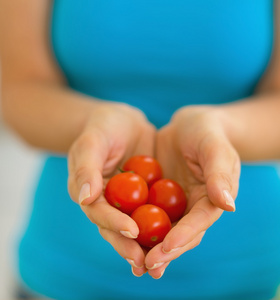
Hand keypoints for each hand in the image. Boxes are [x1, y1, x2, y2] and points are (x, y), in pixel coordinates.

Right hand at [67, 102, 154, 276]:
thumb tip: (86, 198)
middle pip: (116, 228)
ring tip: (160, 264)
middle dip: (130, 246)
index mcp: (89, 192)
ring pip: (135, 226)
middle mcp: (107, 203)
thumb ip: (86, 167)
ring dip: (146, 246)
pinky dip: (162, 228)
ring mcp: (126, 202)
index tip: (132, 231)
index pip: (99, 212)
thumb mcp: (93, 141)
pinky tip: (176, 238)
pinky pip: (153, 214)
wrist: (123, 122)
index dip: (114, 223)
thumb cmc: (103, 127)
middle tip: (146, 264)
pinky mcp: (144, 197)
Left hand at [145, 106, 240, 278]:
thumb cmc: (207, 132)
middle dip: (165, 251)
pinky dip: (136, 225)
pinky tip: (121, 235)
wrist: (189, 124)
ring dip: (148, 247)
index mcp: (212, 199)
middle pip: (180, 233)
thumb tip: (228, 206)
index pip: (200, 221)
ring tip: (134, 264)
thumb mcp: (215, 147)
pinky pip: (146, 213)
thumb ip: (220, 174)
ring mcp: (175, 203)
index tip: (167, 247)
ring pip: (162, 229)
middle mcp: (193, 206)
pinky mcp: (158, 196)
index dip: (185, 235)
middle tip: (147, 266)